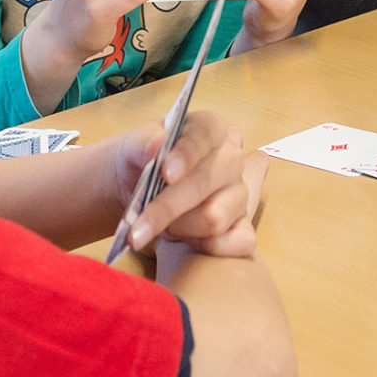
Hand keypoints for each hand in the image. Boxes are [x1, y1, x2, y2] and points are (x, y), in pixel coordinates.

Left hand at [110, 110, 260, 256]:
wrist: (137, 187)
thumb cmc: (141, 161)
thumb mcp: (133, 147)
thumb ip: (142, 143)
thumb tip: (156, 145)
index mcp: (210, 128)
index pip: (205, 135)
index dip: (187, 154)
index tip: (165, 174)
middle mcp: (231, 158)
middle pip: (205, 183)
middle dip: (166, 208)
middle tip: (135, 230)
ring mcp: (239, 193)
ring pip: (214, 218)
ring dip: (177, 229)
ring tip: (154, 226)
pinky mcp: (243, 224)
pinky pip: (239, 242)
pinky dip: (204, 247)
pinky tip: (182, 242)